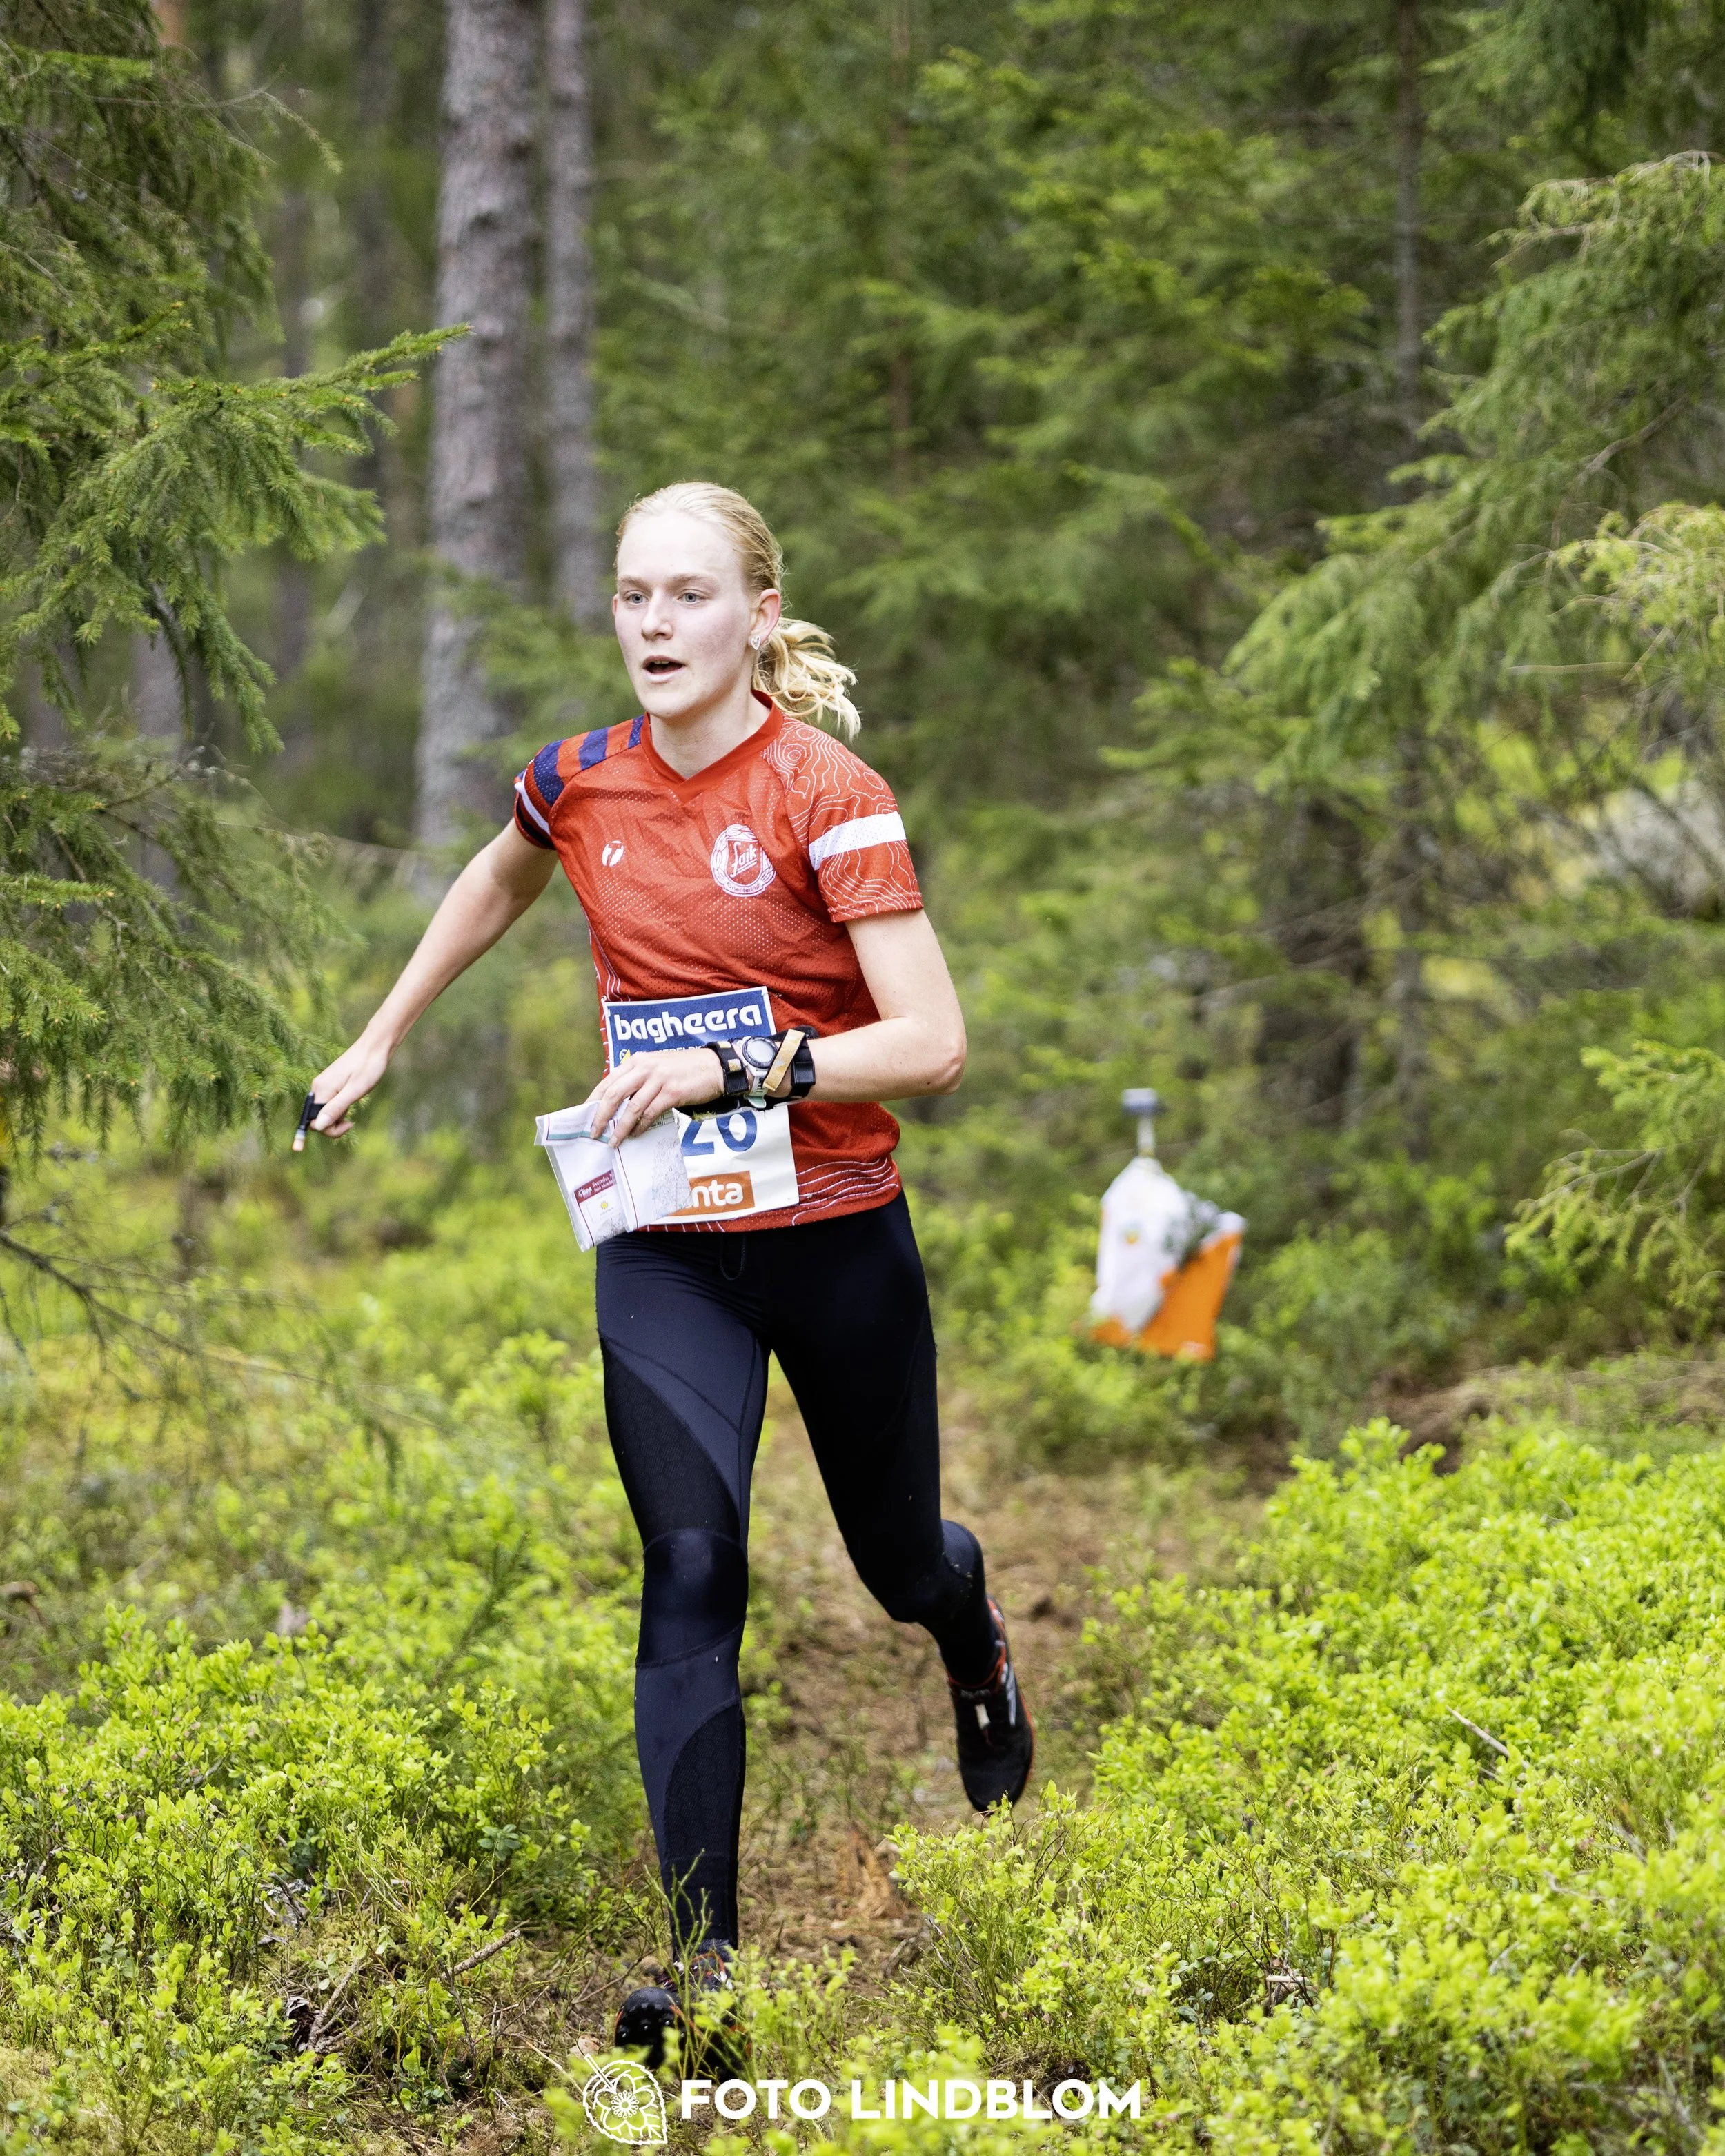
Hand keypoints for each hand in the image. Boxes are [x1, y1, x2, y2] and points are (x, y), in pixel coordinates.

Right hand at [304, 1033, 393, 1138]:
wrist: (375, 1047)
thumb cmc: (368, 1068)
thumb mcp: (354, 1091)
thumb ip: (336, 1108)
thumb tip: (318, 1125)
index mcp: (321, 1089)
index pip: (314, 1121)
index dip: (328, 1129)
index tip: (348, 1126)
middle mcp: (318, 1087)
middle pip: (317, 1118)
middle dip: (333, 1126)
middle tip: (352, 1122)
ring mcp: (324, 1085)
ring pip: (323, 1112)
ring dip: (337, 1118)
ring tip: (353, 1111)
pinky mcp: (331, 1084)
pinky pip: (329, 1104)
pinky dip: (338, 1110)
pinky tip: (351, 1103)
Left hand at [585, 1046, 724, 1145]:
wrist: (714, 1067)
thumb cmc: (684, 1070)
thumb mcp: (657, 1068)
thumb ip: (638, 1081)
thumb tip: (618, 1106)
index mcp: (637, 1061)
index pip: (608, 1081)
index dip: (594, 1100)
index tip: (586, 1116)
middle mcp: (645, 1067)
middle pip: (614, 1094)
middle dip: (601, 1116)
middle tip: (594, 1132)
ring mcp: (658, 1079)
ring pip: (631, 1107)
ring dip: (620, 1127)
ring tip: (613, 1141)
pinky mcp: (672, 1092)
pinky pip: (650, 1113)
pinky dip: (641, 1126)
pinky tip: (637, 1134)